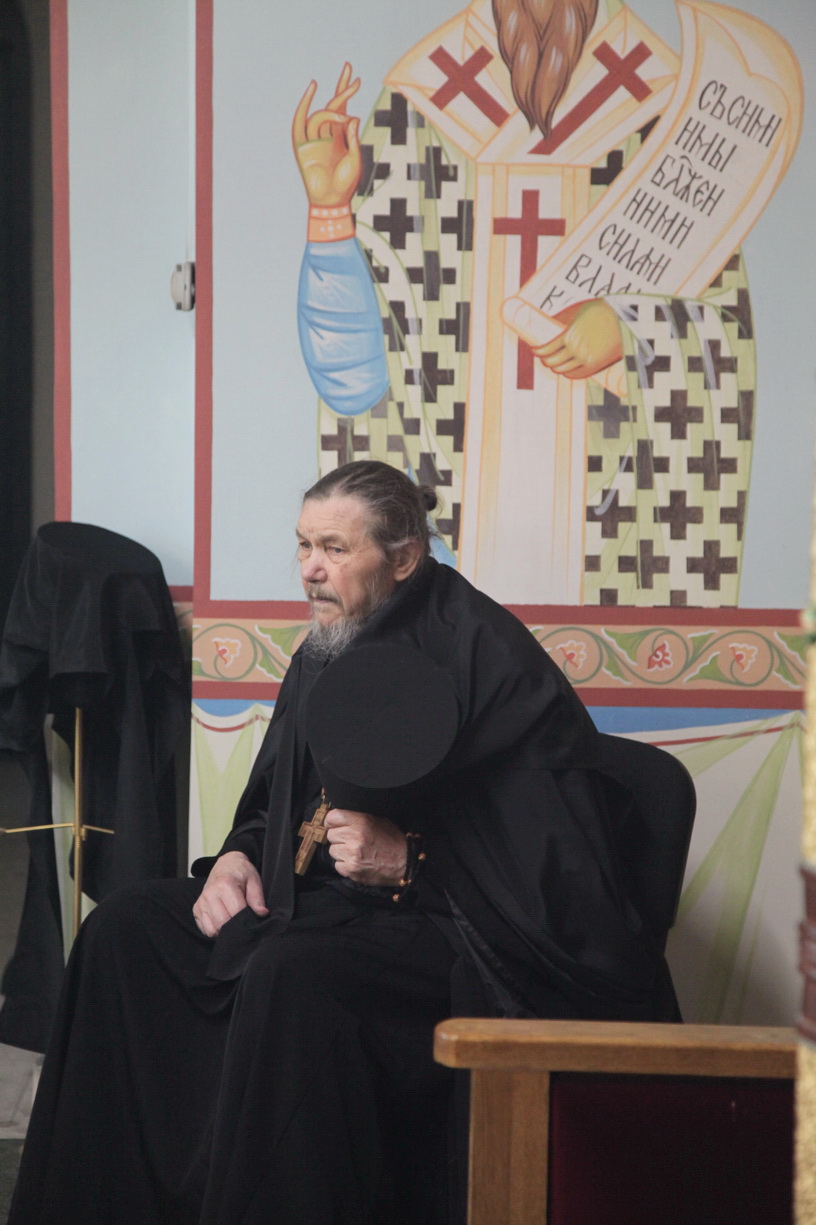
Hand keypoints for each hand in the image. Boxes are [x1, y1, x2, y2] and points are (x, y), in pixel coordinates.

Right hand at [193, 851, 268, 937]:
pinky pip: (206, 930)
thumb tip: (262, 914)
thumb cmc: (241, 873)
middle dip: (235, 927)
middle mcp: (210, 894)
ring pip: (213, 930)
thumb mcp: (254, 880)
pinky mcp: (196, 909)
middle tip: (242, 921)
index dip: (246, 920)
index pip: (236, 913)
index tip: (252, 918)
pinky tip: (222, 920)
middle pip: (223, 923)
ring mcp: (201, 902)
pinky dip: (215, 930)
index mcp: (225, 885)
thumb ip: (257, 898)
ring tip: (232, 919)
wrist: (225, 865)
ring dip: (224, 930)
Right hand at [292, 63, 361, 206]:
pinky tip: (311, 93)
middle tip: (348, 69)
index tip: (356, 78)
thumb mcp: (354, 157)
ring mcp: (314, 139)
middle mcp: (327, 134)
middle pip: (332, 105)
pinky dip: (303, 109)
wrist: (332, 201)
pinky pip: (300, 125)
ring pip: (319, 115)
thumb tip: (352, 116)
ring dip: (331, 110)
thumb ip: (352, 137)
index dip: (347, 92)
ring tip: (342, 114)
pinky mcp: (302, 147)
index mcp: (340, 136)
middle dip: (341, 87)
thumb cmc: (346, 184)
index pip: (343, 108)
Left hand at [324, 809, 407, 886]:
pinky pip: (337, 865)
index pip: (332, 817)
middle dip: (339, 837)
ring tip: (355, 852)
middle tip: (350, 840)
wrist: (404, 863)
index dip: (333, 821)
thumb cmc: (393, 840)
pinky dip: (345, 864)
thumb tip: (340, 817)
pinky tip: (356, 862)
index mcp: (361, 822)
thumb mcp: (379, 820)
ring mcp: (351, 855)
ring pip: (332, 851)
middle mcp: (354, 837)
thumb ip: (358, 817)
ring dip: (341, 851)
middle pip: (331, 835)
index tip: (335, 824)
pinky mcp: (351, 870)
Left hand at [533, 299, 622, 379]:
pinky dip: (567, 372)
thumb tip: (547, 325)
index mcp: (569, 335)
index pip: (545, 349)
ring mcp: (586, 359)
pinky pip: (576, 375)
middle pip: (551, 362)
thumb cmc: (602, 310)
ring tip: (554, 362)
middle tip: (543, 356)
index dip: (537, 351)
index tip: (534, 349)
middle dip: (545, 359)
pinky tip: (565, 368)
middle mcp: (576, 349)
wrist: (626, 317)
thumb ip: (562, 320)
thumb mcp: (579, 310)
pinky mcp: (596, 365)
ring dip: (555, 366)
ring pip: (562, 370)